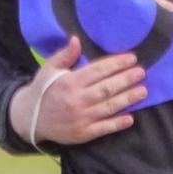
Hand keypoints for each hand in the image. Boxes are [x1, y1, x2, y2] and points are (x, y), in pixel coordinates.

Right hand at [9, 37, 145, 147]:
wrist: (29, 119)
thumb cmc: (43, 90)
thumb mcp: (49, 69)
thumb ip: (64, 55)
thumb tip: (76, 39)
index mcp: (69, 82)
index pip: (98, 71)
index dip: (116, 64)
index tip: (131, 59)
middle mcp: (77, 100)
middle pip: (107, 88)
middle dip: (126, 79)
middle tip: (142, 72)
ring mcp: (81, 118)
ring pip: (109, 107)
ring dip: (128, 99)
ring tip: (143, 91)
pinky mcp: (83, 133)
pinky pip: (103, 128)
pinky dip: (117, 123)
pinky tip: (130, 118)